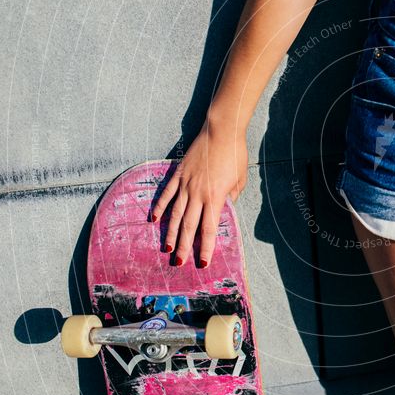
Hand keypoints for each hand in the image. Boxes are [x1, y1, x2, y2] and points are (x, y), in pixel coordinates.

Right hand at [150, 118, 247, 267]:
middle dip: (185, 247)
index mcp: (215, 196)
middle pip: (189, 226)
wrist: (221, 130)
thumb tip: (225, 207)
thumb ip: (231, 196)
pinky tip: (154, 219)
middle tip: (179, 263)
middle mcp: (198, 193)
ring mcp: (186, 184)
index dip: (206, 247)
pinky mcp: (178, 174)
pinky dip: (160, 207)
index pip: (209, 228)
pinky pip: (167, 194)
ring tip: (167, 248)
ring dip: (171, 233)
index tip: (202, 262)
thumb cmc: (234, 154)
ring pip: (176, 214)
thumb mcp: (240, 178)